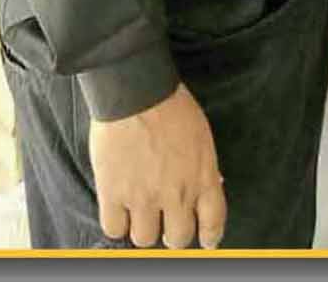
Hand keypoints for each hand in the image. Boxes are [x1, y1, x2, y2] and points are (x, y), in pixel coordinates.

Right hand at [89, 82, 225, 249]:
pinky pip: (114, 229)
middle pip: (178, 238)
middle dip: (173, 233)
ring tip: (138, 213)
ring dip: (142, 228)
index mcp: (203, 176)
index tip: (206, 240)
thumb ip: (204, 165)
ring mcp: (144, 196)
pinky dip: (116, 222)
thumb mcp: (200, 133)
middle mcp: (177, 193)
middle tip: (164, 223)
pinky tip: (117, 209)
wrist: (136, 89)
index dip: (210, 236)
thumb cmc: (170, 102)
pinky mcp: (114, 193)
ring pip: (145, 239)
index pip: (213, 223)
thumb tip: (211, 184)